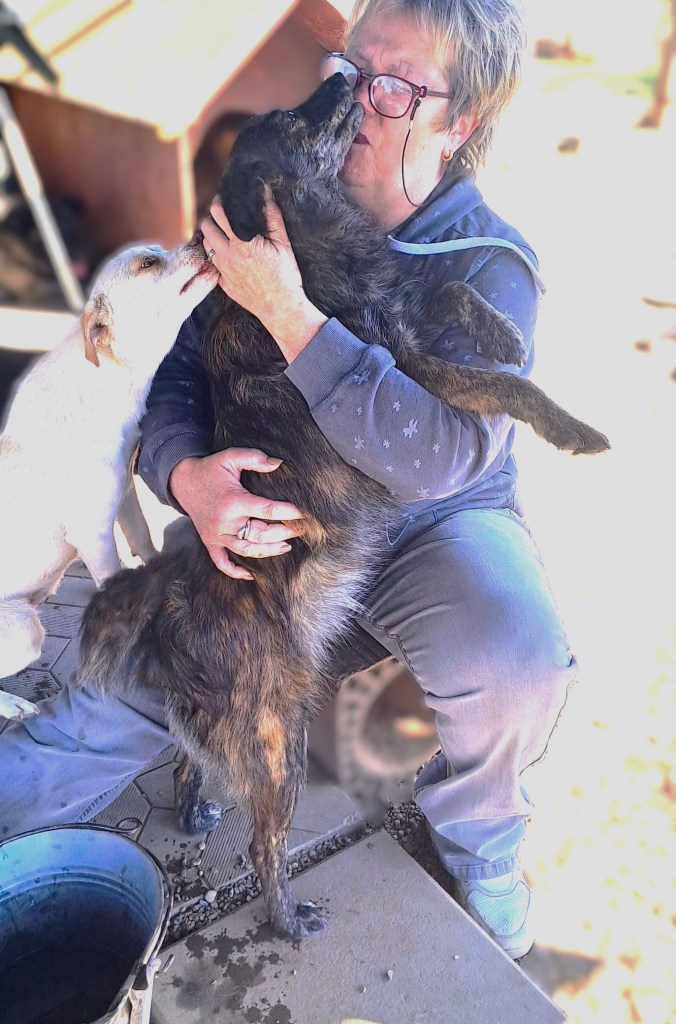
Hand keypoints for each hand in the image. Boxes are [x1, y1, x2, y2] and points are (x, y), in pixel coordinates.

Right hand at [169, 448, 302, 578]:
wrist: (182, 481)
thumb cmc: (211, 469)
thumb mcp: (230, 457)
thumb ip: (255, 458)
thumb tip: (279, 463)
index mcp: (233, 501)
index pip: (267, 510)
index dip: (288, 512)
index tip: (304, 514)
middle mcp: (225, 522)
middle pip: (260, 534)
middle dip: (283, 533)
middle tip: (300, 530)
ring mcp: (216, 535)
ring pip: (246, 550)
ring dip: (268, 550)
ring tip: (286, 546)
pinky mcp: (209, 541)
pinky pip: (221, 562)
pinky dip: (234, 571)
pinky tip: (251, 575)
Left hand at [200, 190, 327, 361]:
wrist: (281, 309)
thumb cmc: (286, 276)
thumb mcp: (283, 243)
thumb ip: (272, 216)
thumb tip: (266, 192)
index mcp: (242, 242)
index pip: (219, 212)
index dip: (221, 201)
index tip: (226, 198)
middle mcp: (227, 255)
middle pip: (206, 226)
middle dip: (213, 217)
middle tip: (223, 215)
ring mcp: (223, 270)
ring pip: (206, 244)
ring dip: (213, 235)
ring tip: (225, 233)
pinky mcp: (223, 283)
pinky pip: (213, 263)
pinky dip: (218, 255)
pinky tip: (232, 255)